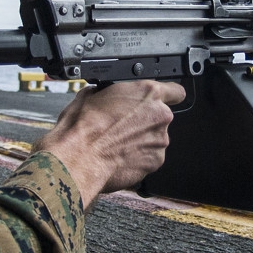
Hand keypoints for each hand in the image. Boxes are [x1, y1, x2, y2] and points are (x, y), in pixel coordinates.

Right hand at [33, 80, 186, 208]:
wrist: (77, 158)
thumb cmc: (82, 128)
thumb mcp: (90, 95)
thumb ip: (109, 93)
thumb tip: (103, 94)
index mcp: (147, 93)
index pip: (175, 91)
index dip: (168, 97)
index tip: (162, 101)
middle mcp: (159, 116)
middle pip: (160, 118)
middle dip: (145, 122)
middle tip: (123, 127)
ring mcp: (160, 140)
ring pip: (155, 139)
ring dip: (141, 141)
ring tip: (117, 144)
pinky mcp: (155, 162)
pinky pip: (150, 157)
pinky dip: (138, 158)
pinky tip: (120, 157)